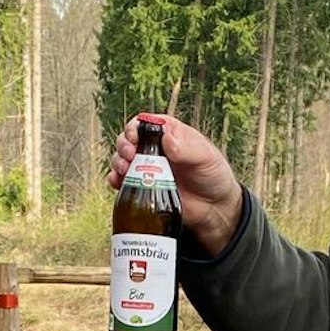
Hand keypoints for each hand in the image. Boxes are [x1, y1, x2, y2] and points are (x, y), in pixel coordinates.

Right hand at [108, 114, 243, 255]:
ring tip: (125, 170)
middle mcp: (154, 148)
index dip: (134, 128)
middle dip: (123, 145)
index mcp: (169, 133)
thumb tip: (167, 139)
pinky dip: (115, 180)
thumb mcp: (205, 157)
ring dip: (118, 162)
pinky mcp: (142, 187)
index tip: (134, 138)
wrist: (214, 208)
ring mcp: (146, 168)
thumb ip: (187, 148)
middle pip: (127, 139)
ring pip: (121, 159)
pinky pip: (122, 182)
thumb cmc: (213, 176)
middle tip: (129, 155)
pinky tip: (118, 183)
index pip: (144, 123)